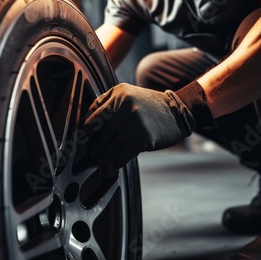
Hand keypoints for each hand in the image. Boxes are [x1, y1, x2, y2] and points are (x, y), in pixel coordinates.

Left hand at [83, 82, 212, 169]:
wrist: (177, 112)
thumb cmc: (148, 105)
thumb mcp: (126, 94)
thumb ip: (106, 103)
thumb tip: (86, 123)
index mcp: (118, 95)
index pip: (95, 117)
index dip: (86, 132)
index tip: (83, 141)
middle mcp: (125, 108)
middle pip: (102, 134)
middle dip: (95, 148)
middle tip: (92, 155)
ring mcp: (134, 123)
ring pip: (111, 147)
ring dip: (104, 158)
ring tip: (100, 163)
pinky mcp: (142, 138)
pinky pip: (123, 154)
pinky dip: (117, 162)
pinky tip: (114, 165)